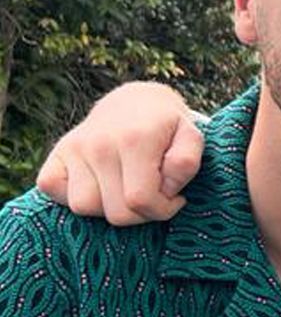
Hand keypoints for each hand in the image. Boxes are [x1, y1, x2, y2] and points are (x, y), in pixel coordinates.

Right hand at [35, 81, 202, 224]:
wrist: (136, 103)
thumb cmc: (167, 128)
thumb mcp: (191, 137)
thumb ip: (187, 163)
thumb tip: (168, 187)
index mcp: (134, 140)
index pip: (140, 200)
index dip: (162, 209)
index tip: (174, 197)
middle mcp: (99, 144)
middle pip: (114, 212)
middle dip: (140, 213)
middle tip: (152, 194)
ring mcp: (74, 148)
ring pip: (83, 207)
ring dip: (108, 208)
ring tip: (126, 189)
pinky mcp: (56, 154)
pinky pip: (52, 190)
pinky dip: (72, 196)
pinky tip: (99, 185)